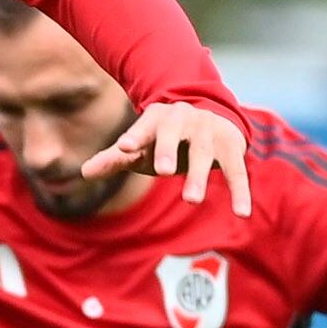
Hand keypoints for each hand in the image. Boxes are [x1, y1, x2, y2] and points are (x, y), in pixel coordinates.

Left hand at [84, 102, 253, 214]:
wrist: (207, 114)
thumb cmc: (164, 138)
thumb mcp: (141, 146)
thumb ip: (115, 158)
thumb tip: (84, 172)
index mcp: (157, 118)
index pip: (143, 126)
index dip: (135, 136)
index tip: (124, 147)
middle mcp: (183, 119)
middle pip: (174, 134)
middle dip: (168, 150)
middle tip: (163, 170)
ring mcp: (209, 130)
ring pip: (203, 153)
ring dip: (199, 176)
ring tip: (191, 200)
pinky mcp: (231, 146)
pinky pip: (236, 170)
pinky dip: (239, 191)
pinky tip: (241, 214)